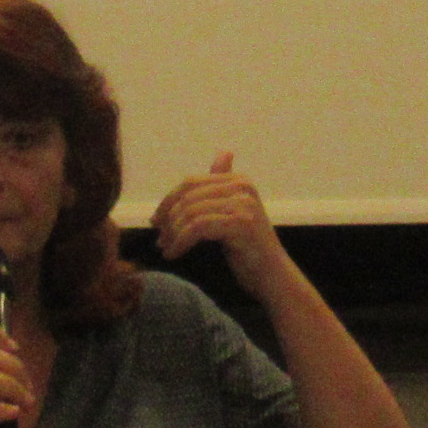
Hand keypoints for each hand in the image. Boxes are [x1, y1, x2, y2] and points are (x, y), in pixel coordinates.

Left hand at [154, 153, 292, 289]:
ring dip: (172, 233)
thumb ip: (222, 186)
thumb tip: (224, 152)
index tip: (156, 221)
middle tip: (160, 239)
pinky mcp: (240, 224)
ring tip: (166, 248)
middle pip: (188, 196)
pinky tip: (174, 254)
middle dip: (168, 218)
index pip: (191, 182)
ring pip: (191, 212)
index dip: (169, 201)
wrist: (272, 275)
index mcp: (239, 180)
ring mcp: (243, 204)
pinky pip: (197, 228)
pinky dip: (180, 242)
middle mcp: (242, 187)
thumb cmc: (249, 247)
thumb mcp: (233, 211)